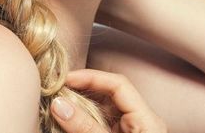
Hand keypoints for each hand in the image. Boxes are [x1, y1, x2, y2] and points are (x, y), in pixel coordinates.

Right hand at [50, 68, 166, 132]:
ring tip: (57, 102)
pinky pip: (99, 122)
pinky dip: (82, 119)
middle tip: (56, 89)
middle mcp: (140, 123)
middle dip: (82, 90)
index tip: (66, 79)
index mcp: (148, 121)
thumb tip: (59, 104)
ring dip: (79, 105)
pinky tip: (66, 118)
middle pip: (108, 95)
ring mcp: (129, 131)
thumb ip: (85, 126)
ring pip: (101, 109)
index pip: (118, 84)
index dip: (91, 77)